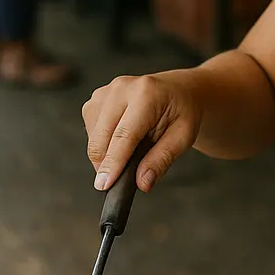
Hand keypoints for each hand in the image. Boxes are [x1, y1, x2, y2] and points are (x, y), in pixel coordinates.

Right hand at [83, 72, 202, 192]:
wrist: (179, 91)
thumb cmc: (182, 110)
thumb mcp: (183, 136)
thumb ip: (162, 159)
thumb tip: (142, 182)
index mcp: (146, 94)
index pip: (123, 135)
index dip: (113, 163)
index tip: (105, 185)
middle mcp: (122, 88)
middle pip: (102, 137)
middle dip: (107, 165)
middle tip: (122, 180)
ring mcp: (106, 92)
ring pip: (93, 137)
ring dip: (106, 154)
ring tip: (133, 151)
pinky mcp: (96, 99)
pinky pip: (91, 131)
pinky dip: (103, 144)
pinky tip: (122, 141)